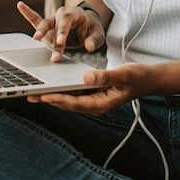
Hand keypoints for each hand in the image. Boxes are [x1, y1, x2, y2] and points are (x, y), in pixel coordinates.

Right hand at [16, 0, 104, 62]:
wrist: (86, 22)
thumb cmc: (91, 28)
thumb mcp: (98, 34)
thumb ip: (94, 40)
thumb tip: (88, 46)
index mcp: (74, 14)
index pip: (67, 22)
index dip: (63, 31)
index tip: (61, 41)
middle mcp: (62, 14)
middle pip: (55, 25)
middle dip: (54, 38)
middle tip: (54, 50)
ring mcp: (53, 19)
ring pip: (45, 24)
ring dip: (40, 31)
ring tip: (36, 39)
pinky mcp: (47, 25)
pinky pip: (36, 18)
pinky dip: (28, 13)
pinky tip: (20, 5)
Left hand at [26, 63, 152, 115]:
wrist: (149, 79)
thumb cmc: (138, 77)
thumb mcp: (123, 74)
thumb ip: (105, 76)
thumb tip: (86, 77)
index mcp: (102, 103)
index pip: (76, 103)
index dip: (59, 99)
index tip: (44, 96)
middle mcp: (95, 105)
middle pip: (68, 103)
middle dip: (49, 99)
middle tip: (30, 94)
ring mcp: (94, 100)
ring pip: (69, 100)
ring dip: (52, 96)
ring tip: (34, 91)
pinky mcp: (93, 94)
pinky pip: (75, 93)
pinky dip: (62, 89)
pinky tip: (52, 85)